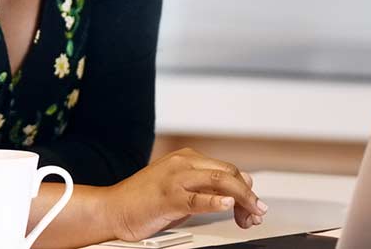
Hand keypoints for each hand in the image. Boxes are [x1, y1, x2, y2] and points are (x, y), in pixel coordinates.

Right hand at [99, 148, 267, 241]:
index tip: (252, 207)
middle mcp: (182, 164)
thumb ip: (205, 190)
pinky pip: (197, 198)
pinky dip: (215, 201)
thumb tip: (235, 194)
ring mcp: (175, 179)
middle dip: (249, 195)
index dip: (245, 189)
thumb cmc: (143, 202)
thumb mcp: (179, 191)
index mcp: (186, 159)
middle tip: (258, 212)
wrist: (112, 210)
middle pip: (228, 173)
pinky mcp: (168, 197)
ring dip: (243, 199)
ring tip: (253, 212)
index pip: (228, 169)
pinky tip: (227, 205)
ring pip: (220, 181)